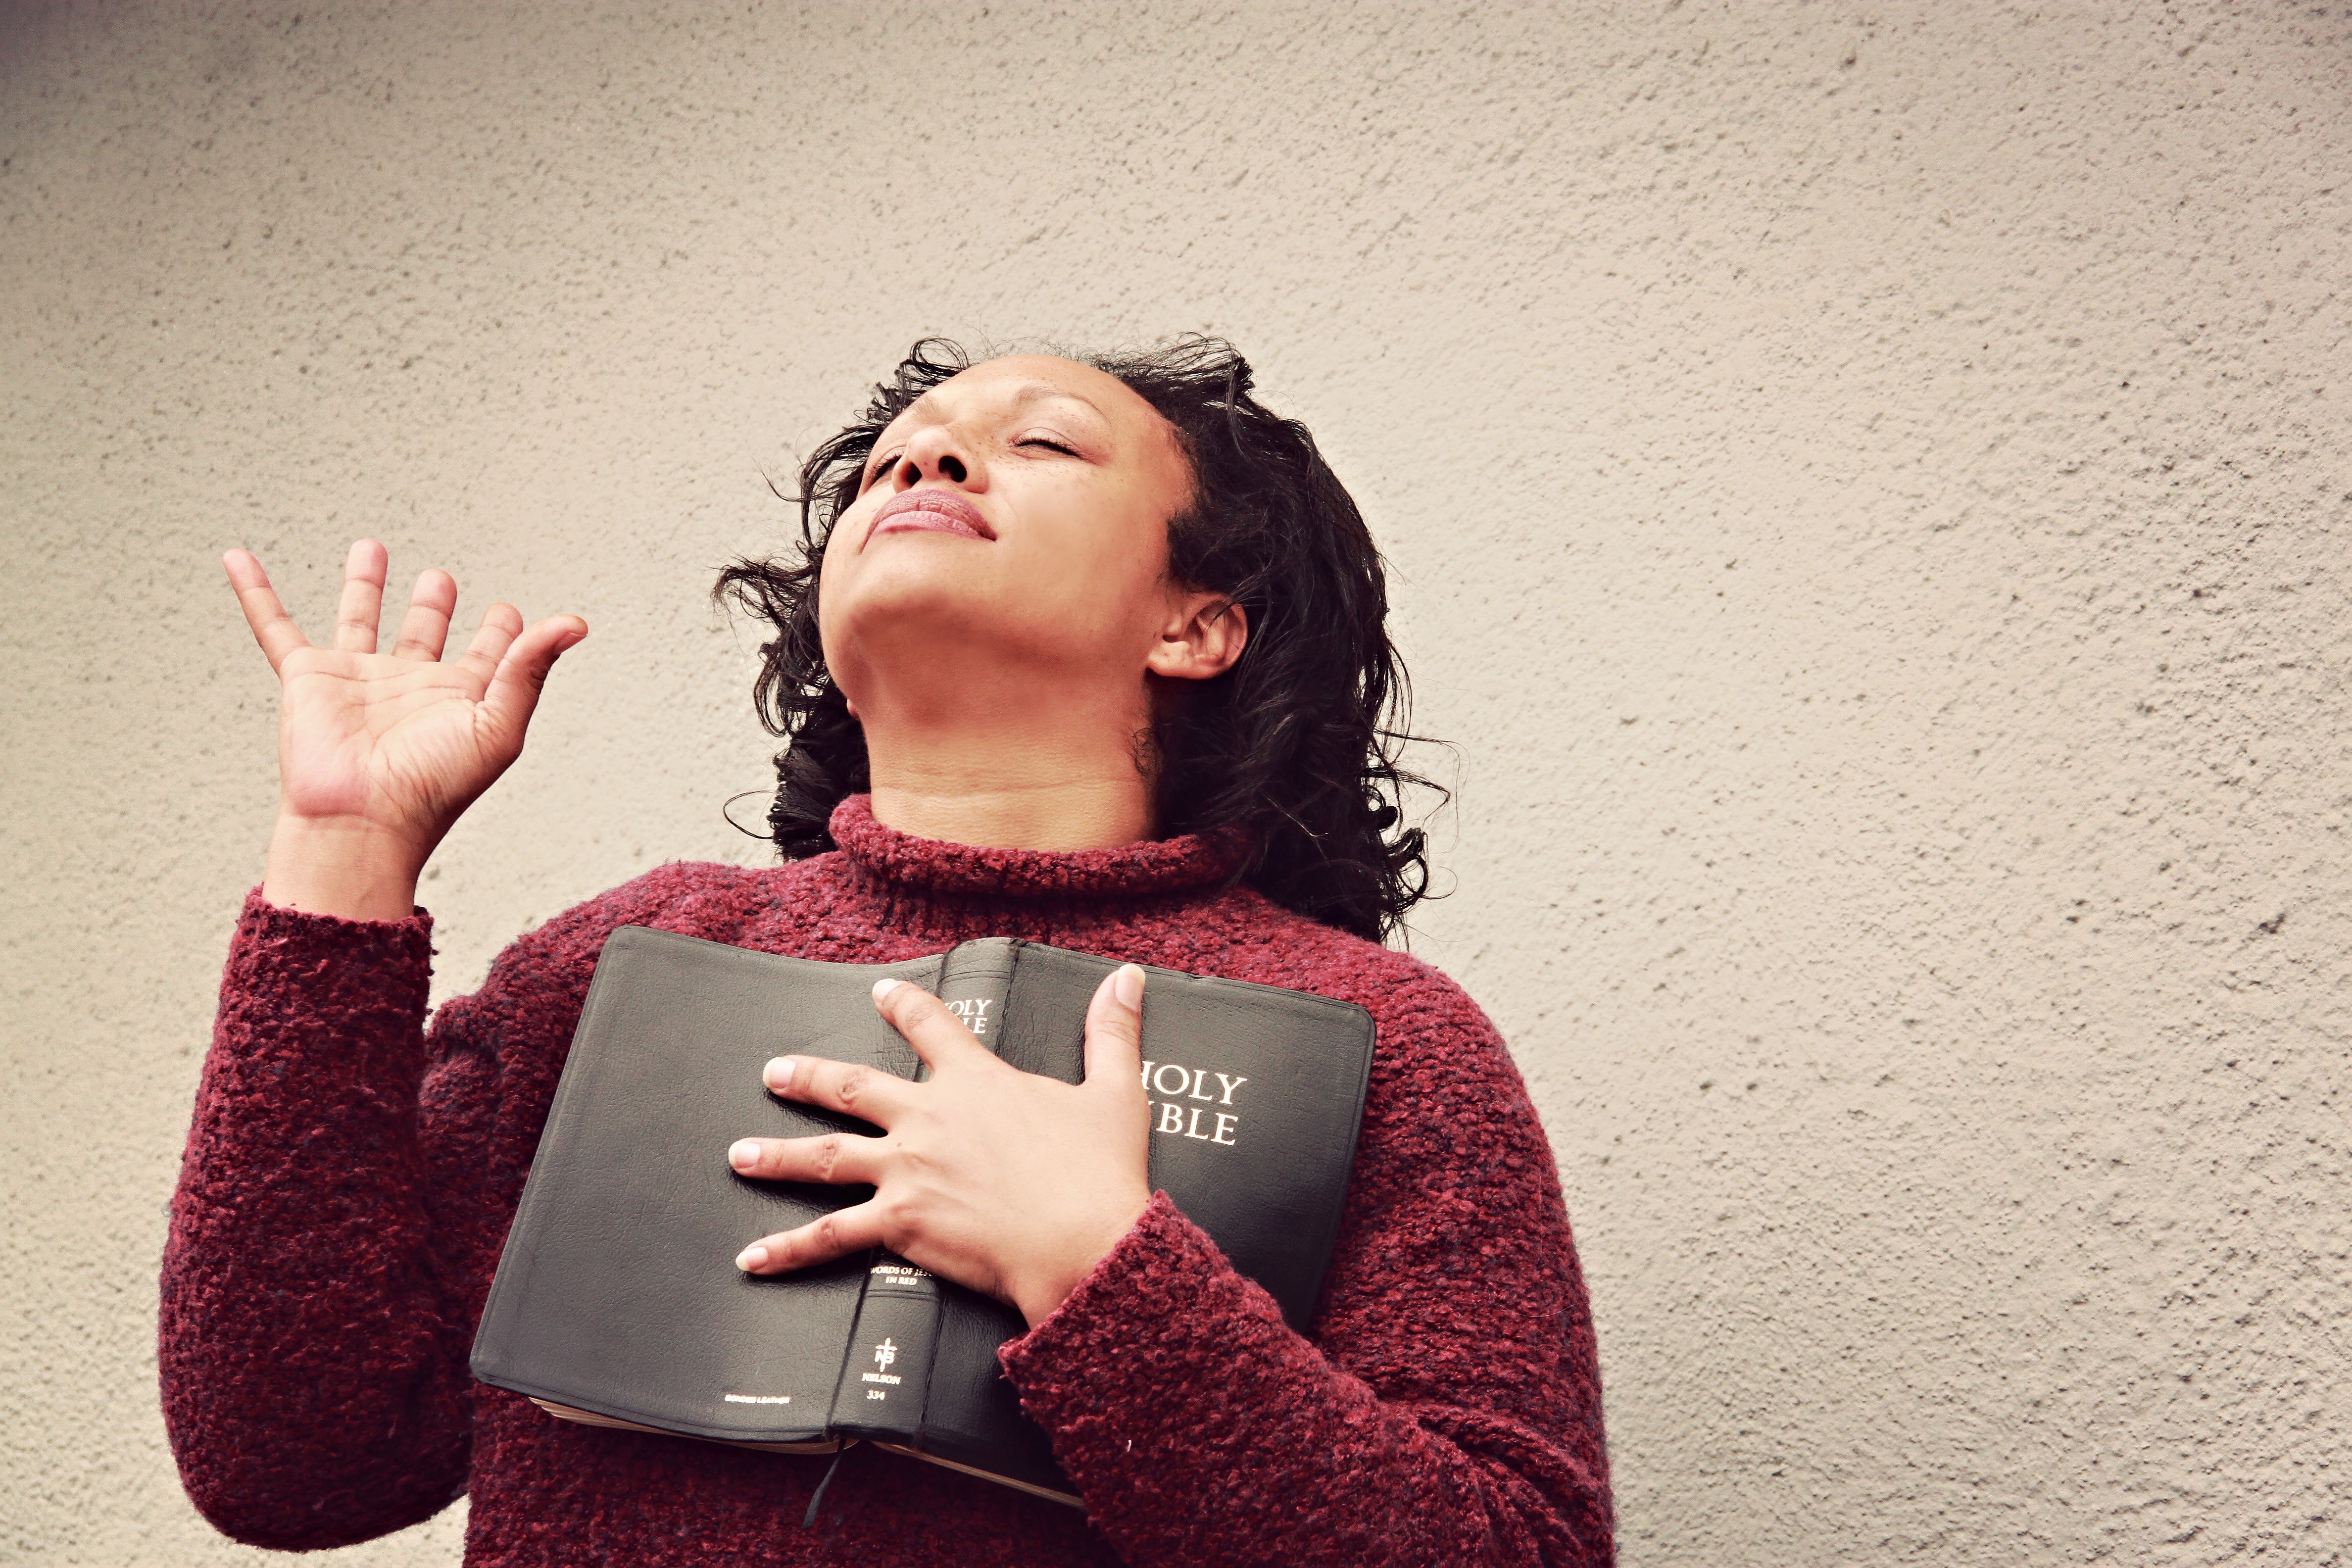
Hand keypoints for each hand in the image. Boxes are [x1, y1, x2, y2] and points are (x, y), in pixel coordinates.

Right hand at [228, 540, 586, 919]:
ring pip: (359, 618)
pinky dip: (255, 592)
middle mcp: (409, 687)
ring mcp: (357, 680)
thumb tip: (574, 623)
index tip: (510, 614)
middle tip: (440, 578)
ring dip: (364, 584)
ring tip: (371, 549)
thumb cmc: (432, 789)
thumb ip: (530, 669)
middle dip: (432, 603)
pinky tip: (241, 560)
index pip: (488, 656)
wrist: (362, 823)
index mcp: (460, 699)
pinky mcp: (308, 680)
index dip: (505, 634)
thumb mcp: (498, 726)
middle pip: (423, 631)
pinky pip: (275, 627)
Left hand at [727, 964, 1154, 1327]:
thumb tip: (1127, 979)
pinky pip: (831, 1236)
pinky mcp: (899, 1223)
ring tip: (740, 1155)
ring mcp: (907, 1170)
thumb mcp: (1115, 1092)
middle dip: (810, 1076)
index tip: (880, 993)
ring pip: (825, 1157)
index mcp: (977, 1082)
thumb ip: (1112, 1032)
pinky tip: (752, 1258)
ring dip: (777, 1154)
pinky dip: (788, 1249)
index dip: (903, 1006)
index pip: (932, 1028)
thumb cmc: (1101, 1174)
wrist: (1084, 1242)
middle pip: (854, 1087)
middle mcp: (929, 1118)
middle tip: (776, 1071)